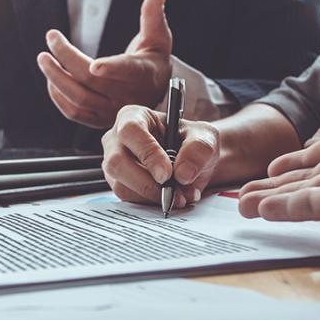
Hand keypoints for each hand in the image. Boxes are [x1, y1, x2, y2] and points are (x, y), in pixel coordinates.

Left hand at [37, 0, 173, 128]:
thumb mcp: (158, 37)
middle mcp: (127, 96)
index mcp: (143, 74)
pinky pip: (73, 112)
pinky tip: (51, 78)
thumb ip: (153, 15)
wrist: (152, 93)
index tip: (94, 65)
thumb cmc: (153, 60)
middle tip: (51, 38)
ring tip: (43, 58)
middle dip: (67, 58)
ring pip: (78, 98)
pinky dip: (58, 96)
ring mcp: (111, 111)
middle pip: (91, 80)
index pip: (127, 71)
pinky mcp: (98, 120)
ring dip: (56, 78)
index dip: (111, 68)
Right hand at [101, 104, 219, 206]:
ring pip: (121, 185)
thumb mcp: (205, 137)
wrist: (192, 162)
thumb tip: (182, 173)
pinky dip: (152, 202)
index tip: (167, 174)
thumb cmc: (192, 142)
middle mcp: (117, 139)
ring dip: (152, 196)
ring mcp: (114, 163)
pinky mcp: (119, 184)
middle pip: (117, 162)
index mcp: (133, 116)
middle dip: (146, 182)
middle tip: (172, 192)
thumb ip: (198, 149)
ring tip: (180, 195)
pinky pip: (128, 198)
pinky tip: (170, 197)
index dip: (147, 153)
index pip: (130, 131)